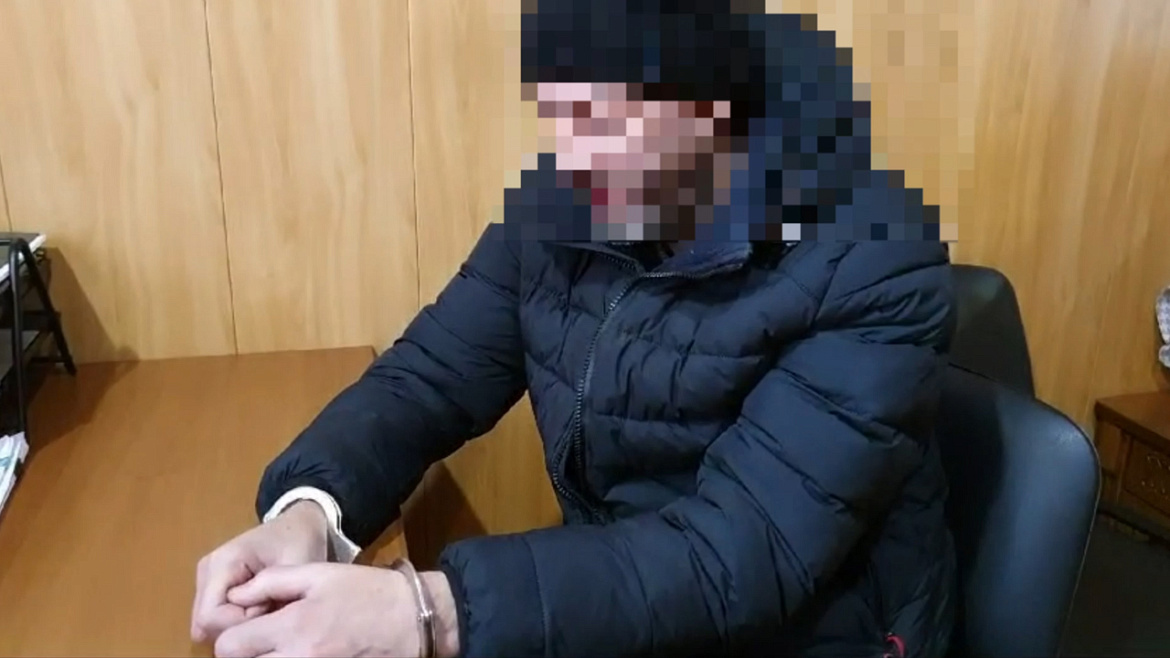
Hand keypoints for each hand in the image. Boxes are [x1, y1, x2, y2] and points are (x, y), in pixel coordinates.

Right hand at [191, 501, 329, 643]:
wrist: (297, 526)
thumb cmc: (299, 542)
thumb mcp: (297, 568)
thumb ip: (275, 595)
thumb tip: (254, 630)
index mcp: (222, 563)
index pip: (210, 617)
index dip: (241, 625)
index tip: (271, 607)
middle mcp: (207, 572)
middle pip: (206, 623)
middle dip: (241, 627)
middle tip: (272, 606)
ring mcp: (206, 580)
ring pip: (210, 625)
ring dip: (241, 625)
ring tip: (269, 604)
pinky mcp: (212, 589)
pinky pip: (217, 619)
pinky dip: (239, 621)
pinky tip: (261, 607)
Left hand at [212, 563, 459, 657]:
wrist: (412, 619)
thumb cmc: (366, 591)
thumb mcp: (320, 573)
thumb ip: (272, 582)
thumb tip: (236, 594)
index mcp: (292, 625)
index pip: (229, 646)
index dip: (231, 638)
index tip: (245, 631)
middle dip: (247, 655)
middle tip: (261, 644)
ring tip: (280, 650)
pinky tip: (301, 656)